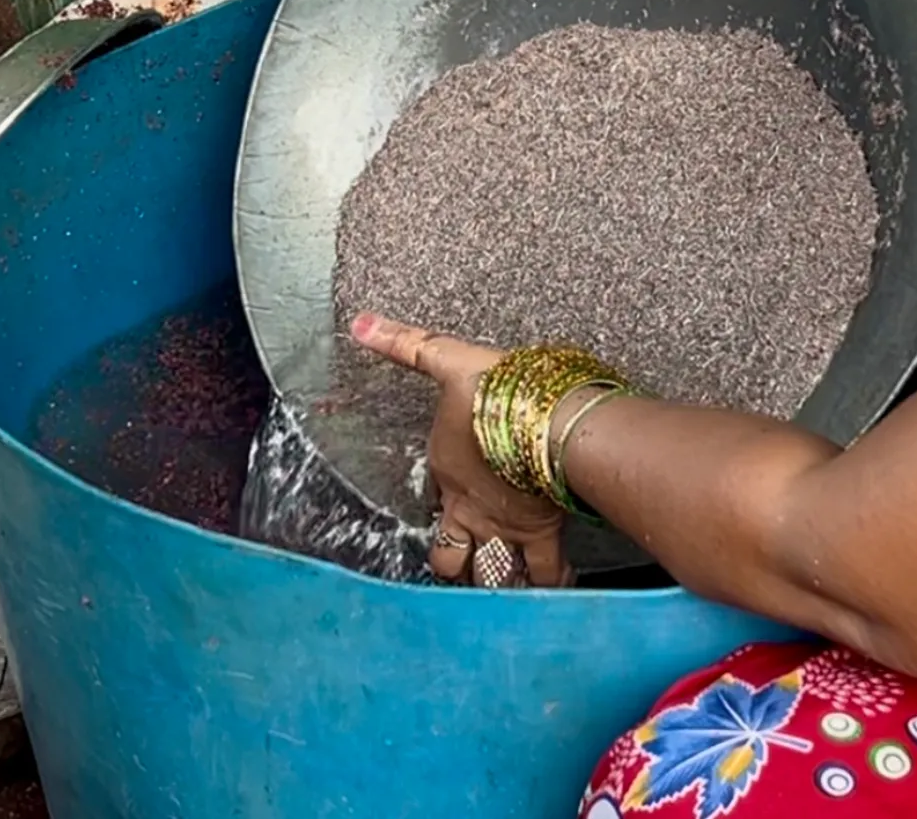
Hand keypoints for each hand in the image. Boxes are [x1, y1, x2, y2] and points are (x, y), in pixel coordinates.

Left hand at [348, 314, 569, 587]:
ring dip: (491, 582)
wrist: (544, 415)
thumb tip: (360, 324)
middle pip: (449, 555)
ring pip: (488, 572)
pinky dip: (550, 583)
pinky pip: (544, 572)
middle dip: (452, 565)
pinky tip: (556, 589)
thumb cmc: (498, 389)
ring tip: (499, 591)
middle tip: (460, 569)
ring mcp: (502, 527)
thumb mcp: (448, 359)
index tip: (443, 509)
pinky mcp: (538, 534)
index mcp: (446, 472)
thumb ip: (406, 345)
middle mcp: (468, 509)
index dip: (436, 507)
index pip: (432, 499)